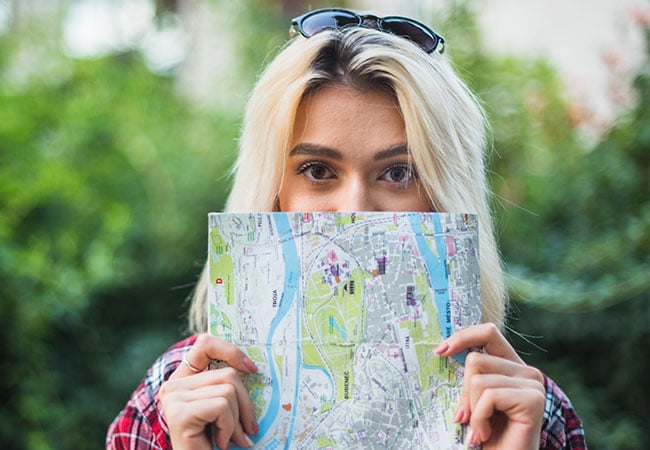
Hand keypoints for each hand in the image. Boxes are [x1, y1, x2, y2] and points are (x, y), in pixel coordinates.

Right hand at [158, 334, 258, 449]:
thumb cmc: (209, 442)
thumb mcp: (219, 408)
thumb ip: (226, 387)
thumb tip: (252, 368)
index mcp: (183, 379)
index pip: (205, 344)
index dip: (231, 351)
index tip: (251, 368)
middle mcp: (173, 385)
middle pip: (229, 374)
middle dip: (245, 404)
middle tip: (248, 429)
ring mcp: (174, 397)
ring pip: (228, 391)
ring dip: (235, 422)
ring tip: (227, 438)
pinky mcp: (180, 412)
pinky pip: (221, 407)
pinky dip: (227, 428)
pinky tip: (218, 443)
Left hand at [434, 323, 544, 449]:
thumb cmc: (487, 435)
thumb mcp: (473, 400)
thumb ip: (470, 376)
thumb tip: (441, 349)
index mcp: (512, 367)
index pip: (488, 332)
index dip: (463, 337)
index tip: (439, 351)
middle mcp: (527, 371)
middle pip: (475, 359)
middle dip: (464, 393)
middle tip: (466, 418)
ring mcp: (533, 384)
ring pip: (479, 379)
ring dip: (472, 410)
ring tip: (481, 430)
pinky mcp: (533, 399)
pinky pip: (489, 396)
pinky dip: (479, 419)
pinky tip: (486, 434)